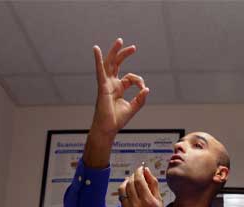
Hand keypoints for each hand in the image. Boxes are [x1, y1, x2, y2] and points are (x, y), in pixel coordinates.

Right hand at [84, 38, 148, 167]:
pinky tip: (96, 50)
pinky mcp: (102, 87)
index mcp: (118, 88)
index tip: (143, 89)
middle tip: (133, 47)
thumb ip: (140, 98)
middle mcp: (111, 84)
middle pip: (117, 64)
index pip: (130, 78)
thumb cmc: (117, 120)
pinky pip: (100, 71)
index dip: (139, 81)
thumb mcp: (133, 108)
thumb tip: (147, 89)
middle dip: (124, 54)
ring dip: (114, 52)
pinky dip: (98, 60)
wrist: (108, 129)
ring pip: (109, 64)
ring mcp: (106, 84)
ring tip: (119, 41)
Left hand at [120, 165, 168, 206]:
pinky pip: (121, 197)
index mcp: (147, 200)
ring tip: (132, 181)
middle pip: (130, 183)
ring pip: (122, 189)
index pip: (138, 180)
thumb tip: (145, 169)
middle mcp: (136, 205)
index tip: (141, 168)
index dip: (139, 171)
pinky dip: (125, 192)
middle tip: (137, 174)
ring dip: (126, 182)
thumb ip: (152, 182)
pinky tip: (131, 192)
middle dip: (133, 176)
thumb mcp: (159, 198)